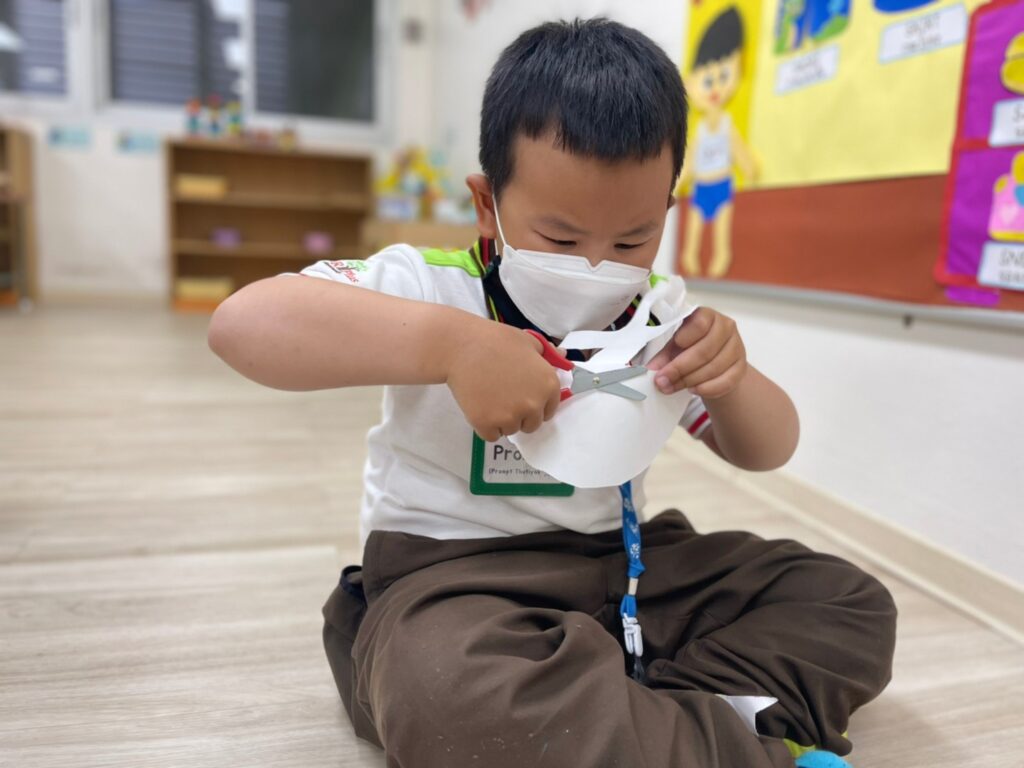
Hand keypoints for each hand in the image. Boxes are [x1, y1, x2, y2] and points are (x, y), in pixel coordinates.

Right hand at [445, 323, 562, 440]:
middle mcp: (534, 404)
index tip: (521, 396)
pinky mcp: (488, 424)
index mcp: (548, 385)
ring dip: (501, 420)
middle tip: (502, 396)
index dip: (535, 404)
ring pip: (510, 430)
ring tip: (488, 397)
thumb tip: (563, 357)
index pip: (549, 409)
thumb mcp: (528, 341)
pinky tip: (479, 406)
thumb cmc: (495, 339)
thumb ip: (547, 355)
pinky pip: (491, 435)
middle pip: (531, 424)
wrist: (461, 347)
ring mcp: (511, 416)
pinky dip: (485, 426)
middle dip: (519, 415)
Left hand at [647, 307, 747, 398]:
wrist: (712, 362)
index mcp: (707, 315)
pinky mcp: (741, 367)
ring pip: (714, 368)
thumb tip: (653, 368)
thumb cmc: (690, 348)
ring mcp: (737, 347)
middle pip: (705, 350)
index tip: (671, 350)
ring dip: (690, 381)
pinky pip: (726, 381)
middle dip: (680, 369)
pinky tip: (693, 390)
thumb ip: (664, 355)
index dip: (684, 338)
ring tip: (672, 387)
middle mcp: (726, 327)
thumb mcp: (674, 346)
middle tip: (662, 381)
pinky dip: (707, 389)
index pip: (699, 324)